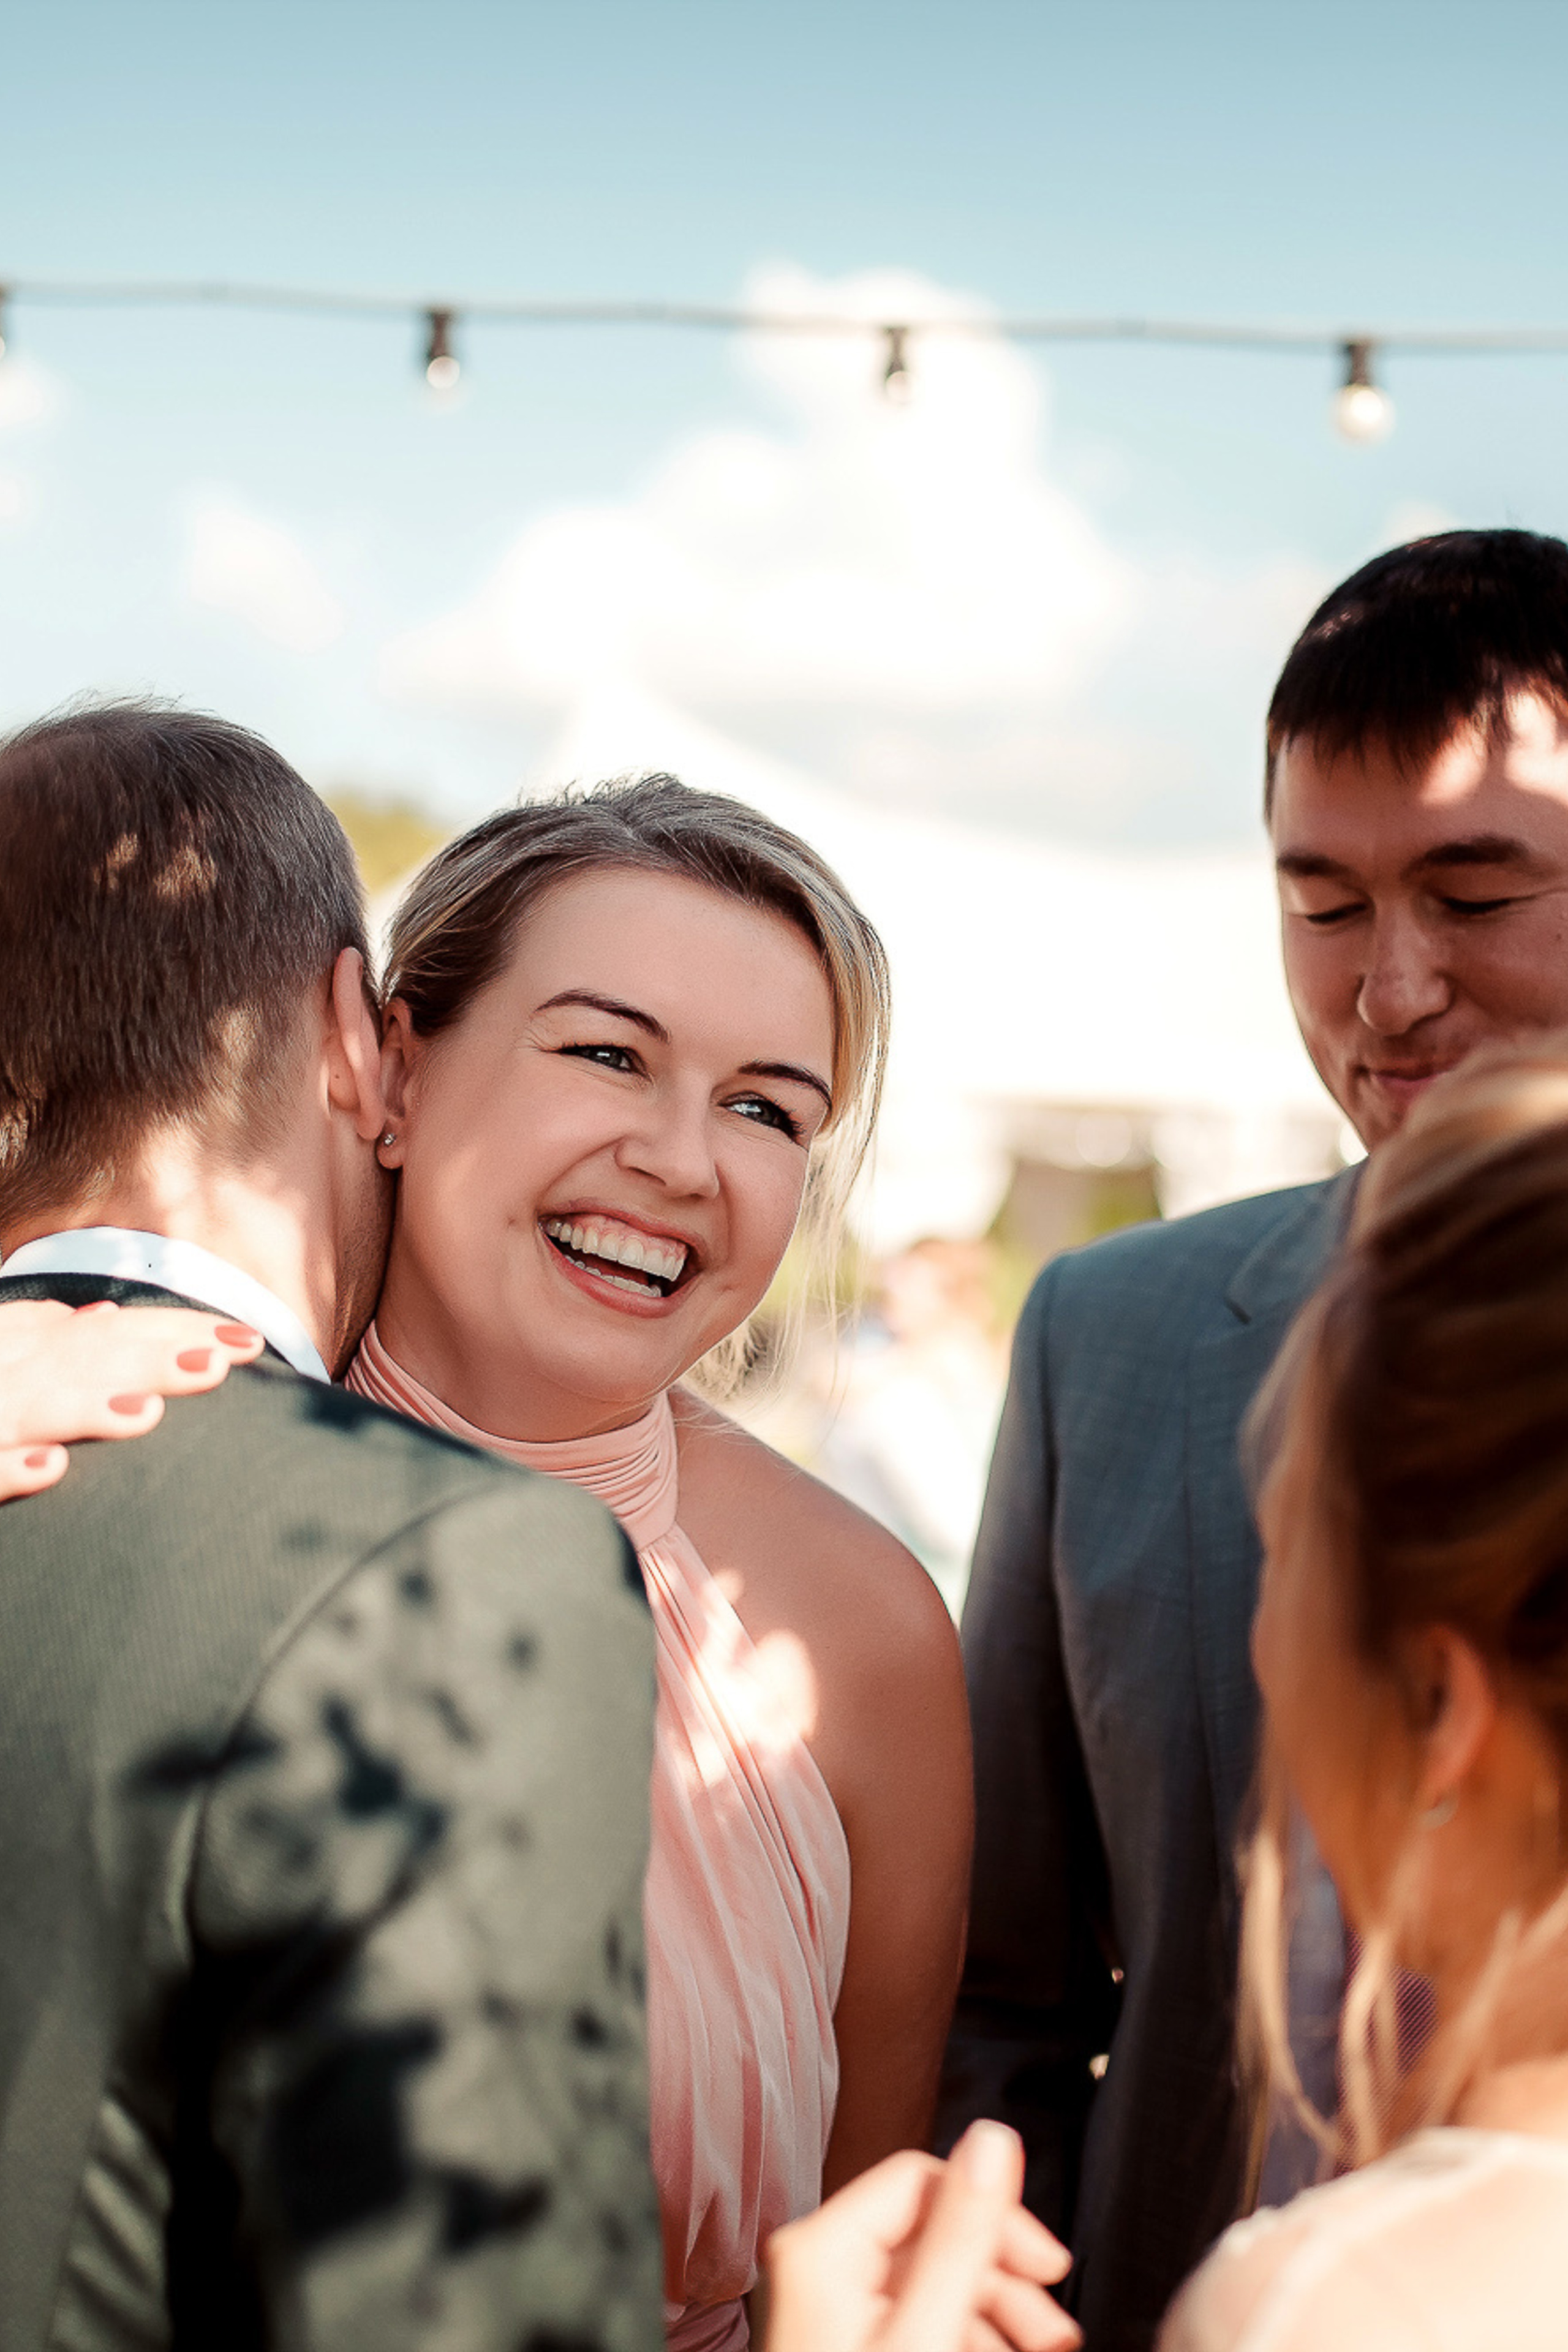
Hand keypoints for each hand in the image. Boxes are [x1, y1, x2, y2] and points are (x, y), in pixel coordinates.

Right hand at [0, 1299, 263, 1499]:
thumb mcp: (8, 1350)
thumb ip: (49, 1334)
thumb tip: (104, 1316)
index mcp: (25, 1346)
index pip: (115, 1334)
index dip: (180, 1332)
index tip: (249, 1340)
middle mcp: (9, 1376)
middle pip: (88, 1363)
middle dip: (153, 1360)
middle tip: (223, 1361)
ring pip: (41, 1411)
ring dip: (93, 1409)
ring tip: (150, 1411)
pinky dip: (11, 1468)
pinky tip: (52, 1467)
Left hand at [765, 2121, 1079, 2351]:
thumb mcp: (927, 2335)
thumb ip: (960, 2238)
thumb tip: (993, 2139)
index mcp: (822, 2249)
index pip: (923, 2179)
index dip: (996, 2215)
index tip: (1050, 2268)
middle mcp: (816, 2268)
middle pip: (930, 2232)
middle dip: (1002, 2276)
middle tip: (1053, 2332)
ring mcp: (826, 2310)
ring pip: (927, 2279)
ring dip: (992, 2313)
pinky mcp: (842, 2344)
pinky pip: (910, 2317)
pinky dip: (961, 2336)